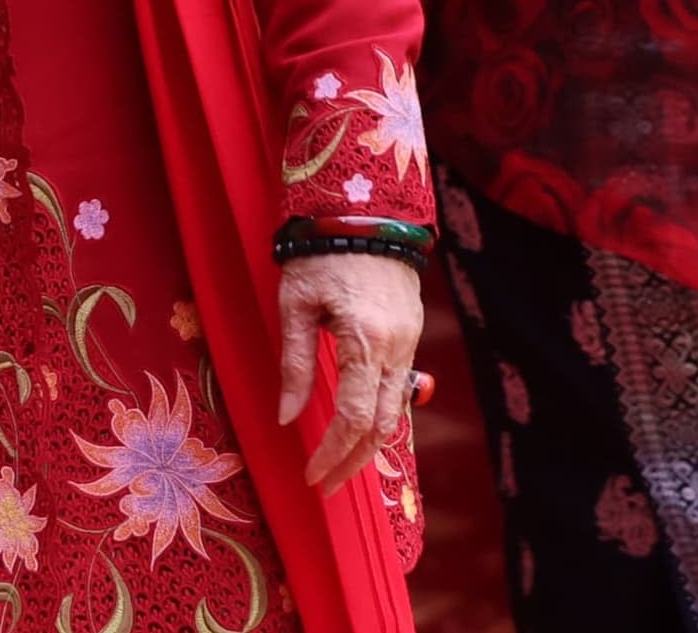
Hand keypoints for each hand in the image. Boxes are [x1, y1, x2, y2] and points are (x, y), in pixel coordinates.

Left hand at [272, 251, 421, 490]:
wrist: (366, 213)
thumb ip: (295, 363)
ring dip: (370, 445)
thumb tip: (286, 417)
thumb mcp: (296, 305)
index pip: (354, 418)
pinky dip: (382, 416)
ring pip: (396, 413)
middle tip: (326, 485)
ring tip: (341, 466)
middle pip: (382, 427)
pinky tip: (361, 429)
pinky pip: (399, 389)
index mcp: (364, 341)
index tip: (312, 475)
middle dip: (354, 462)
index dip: (333, 453)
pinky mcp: (410, 336)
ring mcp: (409, 344)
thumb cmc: (320, 254)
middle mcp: (395, 350)